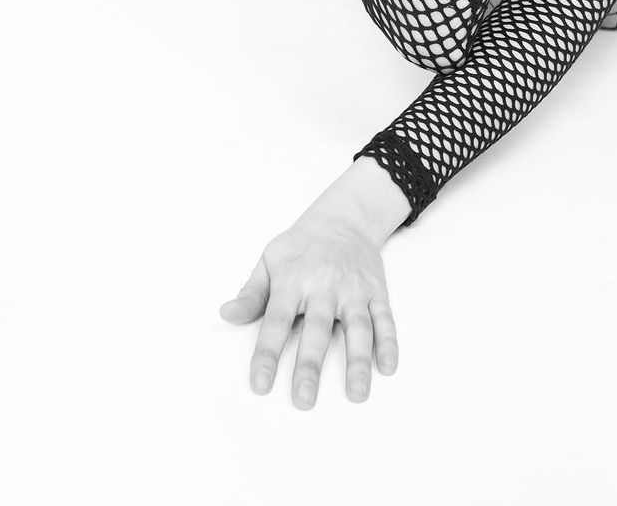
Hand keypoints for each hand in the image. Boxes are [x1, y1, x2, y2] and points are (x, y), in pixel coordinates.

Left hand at [220, 204, 397, 407]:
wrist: (345, 217)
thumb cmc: (301, 246)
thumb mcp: (270, 260)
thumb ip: (251, 293)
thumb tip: (227, 315)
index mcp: (292, 280)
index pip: (276, 321)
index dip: (267, 353)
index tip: (261, 384)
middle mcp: (324, 285)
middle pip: (317, 330)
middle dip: (310, 366)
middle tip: (304, 399)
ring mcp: (354, 288)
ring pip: (358, 328)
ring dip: (358, 361)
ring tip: (357, 393)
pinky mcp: (376, 290)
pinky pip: (385, 318)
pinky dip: (389, 342)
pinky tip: (388, 367)